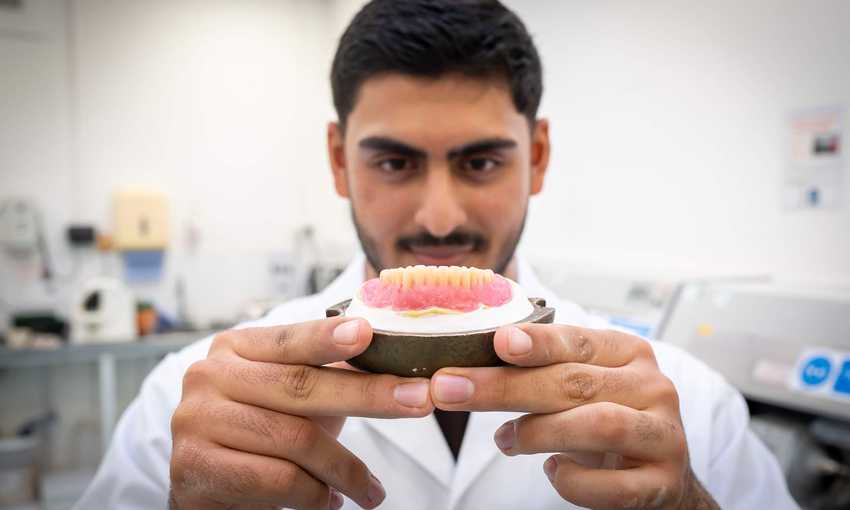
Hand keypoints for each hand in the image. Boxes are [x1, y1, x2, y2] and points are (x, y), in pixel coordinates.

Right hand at [170, 317, 434, 509]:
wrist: (207, 488)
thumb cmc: (261, 433)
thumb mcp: (292, 397)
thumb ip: (328, 373)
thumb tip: (399, 361)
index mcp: (234, 348)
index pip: (289, 339)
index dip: (328, 337)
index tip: (368, 333)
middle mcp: (209, 377)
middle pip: (301, 386)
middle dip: (368, 395)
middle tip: (420, 401)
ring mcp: (196, 421)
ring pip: (295, 440)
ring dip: (346, 468)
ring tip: (371, 490)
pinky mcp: (197, 468)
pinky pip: (277, 480)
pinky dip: (315, 495)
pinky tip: (329, 501)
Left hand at [430, 324, 719, 509]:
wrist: (659, 477)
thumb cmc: (604, 419)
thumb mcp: (579, 387)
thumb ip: (539, 372)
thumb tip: (464, 371)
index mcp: (627, 353)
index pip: (577, 341)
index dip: (538, 342)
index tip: (498, 341)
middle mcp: (653, 387)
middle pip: (574, 382)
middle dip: (505, 387)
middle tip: (450, 390)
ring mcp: (664, 435)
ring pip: (599, 426)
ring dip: (538, 432)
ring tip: (503, 439)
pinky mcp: (663, 483)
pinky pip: (614, 486)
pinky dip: (573, 481)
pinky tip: (552, 471)